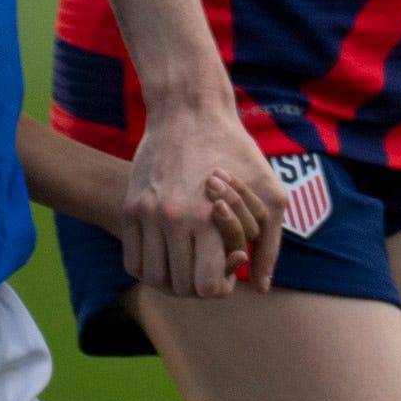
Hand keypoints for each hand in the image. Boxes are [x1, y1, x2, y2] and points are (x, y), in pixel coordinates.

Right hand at [123, 101, 283, 296]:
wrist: (188, 113)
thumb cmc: (238, 153)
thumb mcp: (270, 194)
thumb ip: (270, 243)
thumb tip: (261, 288)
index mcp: (208, 217)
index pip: (206, 285)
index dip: (220, 287)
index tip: (228, 271)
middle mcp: (172, 219)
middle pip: (179, 287)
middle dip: (198, 287)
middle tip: (211, 270)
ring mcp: (146, 214)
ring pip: (153, 279)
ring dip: (173, 282)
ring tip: (191, 267)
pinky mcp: (130, 208)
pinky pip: (133, 261)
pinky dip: (151, 269)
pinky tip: (170, 259)